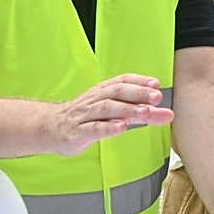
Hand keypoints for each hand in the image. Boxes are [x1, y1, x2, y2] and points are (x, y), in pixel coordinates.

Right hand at [46, 74, 173, 155]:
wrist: (49, 128)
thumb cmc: (85, 118)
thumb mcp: (111, 111)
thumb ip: (136, 111)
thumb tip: (164, 112)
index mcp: (102, 91)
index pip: (122, 81)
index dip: (139, 81)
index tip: (156, 84)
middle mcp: (94, 100)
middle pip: (117, 92)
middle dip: (138, 93)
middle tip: (157, 97)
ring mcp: (84, 115)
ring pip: (106, 108)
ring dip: (127, 109)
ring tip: (145, 112)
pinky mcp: (77, 132)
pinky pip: (93, 128)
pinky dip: (108, 127)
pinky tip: (121, 128)